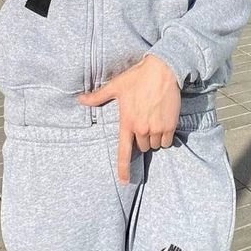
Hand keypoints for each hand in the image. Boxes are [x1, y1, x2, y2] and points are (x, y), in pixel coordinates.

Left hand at [78, 55, 179, 183]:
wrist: (163, 69)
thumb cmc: (137, 77)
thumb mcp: (116, 86)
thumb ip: (98, 97)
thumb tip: (80, 100)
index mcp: (127, 122)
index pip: (123, 151)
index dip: (123, 168)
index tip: (124, 181)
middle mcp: (142, 129)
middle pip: (141, 146)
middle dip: (141, 137)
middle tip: (143, 119)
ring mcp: (157, 128)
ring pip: (155, 145)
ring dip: (154, 137)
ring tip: (153, 118)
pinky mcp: (170, 126)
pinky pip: (167, 141)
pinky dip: (165, 136)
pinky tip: (163, 121)